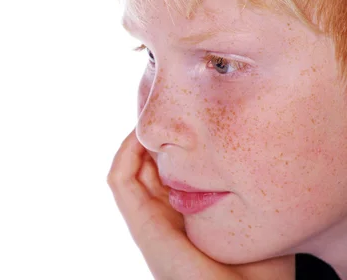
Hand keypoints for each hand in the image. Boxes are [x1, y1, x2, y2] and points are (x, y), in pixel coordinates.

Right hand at [107, 129, 294, 279]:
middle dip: (153, 138)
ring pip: (128, 170)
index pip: (166, 175)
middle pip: (146, 168)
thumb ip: (244, 194)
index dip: (171, 147)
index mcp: (183, 221)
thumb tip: (247, 163)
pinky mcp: (141, 224)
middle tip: (169, 114)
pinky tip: (143, 135)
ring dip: (136, 142)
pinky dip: (125, 154)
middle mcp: (162, 220)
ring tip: (152, 119)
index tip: (187, 124)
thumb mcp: (255, 220)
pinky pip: (120, 180)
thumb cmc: (258, 272)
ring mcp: (149, 222)